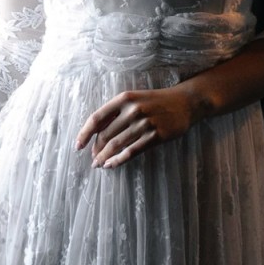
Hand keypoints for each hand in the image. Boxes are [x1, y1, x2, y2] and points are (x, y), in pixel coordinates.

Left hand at [75, 86, 200, 167]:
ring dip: (105, 157)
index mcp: (124, 99)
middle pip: (106, 134)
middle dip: (96, 150)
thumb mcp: (135, 99)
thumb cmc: (155, 101)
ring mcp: (145, 123)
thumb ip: (116, 113)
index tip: (78, 146)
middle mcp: (133, 110)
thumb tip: (96, 134)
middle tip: (92, 159)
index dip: (85, 133)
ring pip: (117, 145)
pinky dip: (119, 160)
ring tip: (99, 164)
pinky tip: (111, 165)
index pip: (97, 118)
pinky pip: (132, 151)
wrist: (185, 102)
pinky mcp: (156, 136)